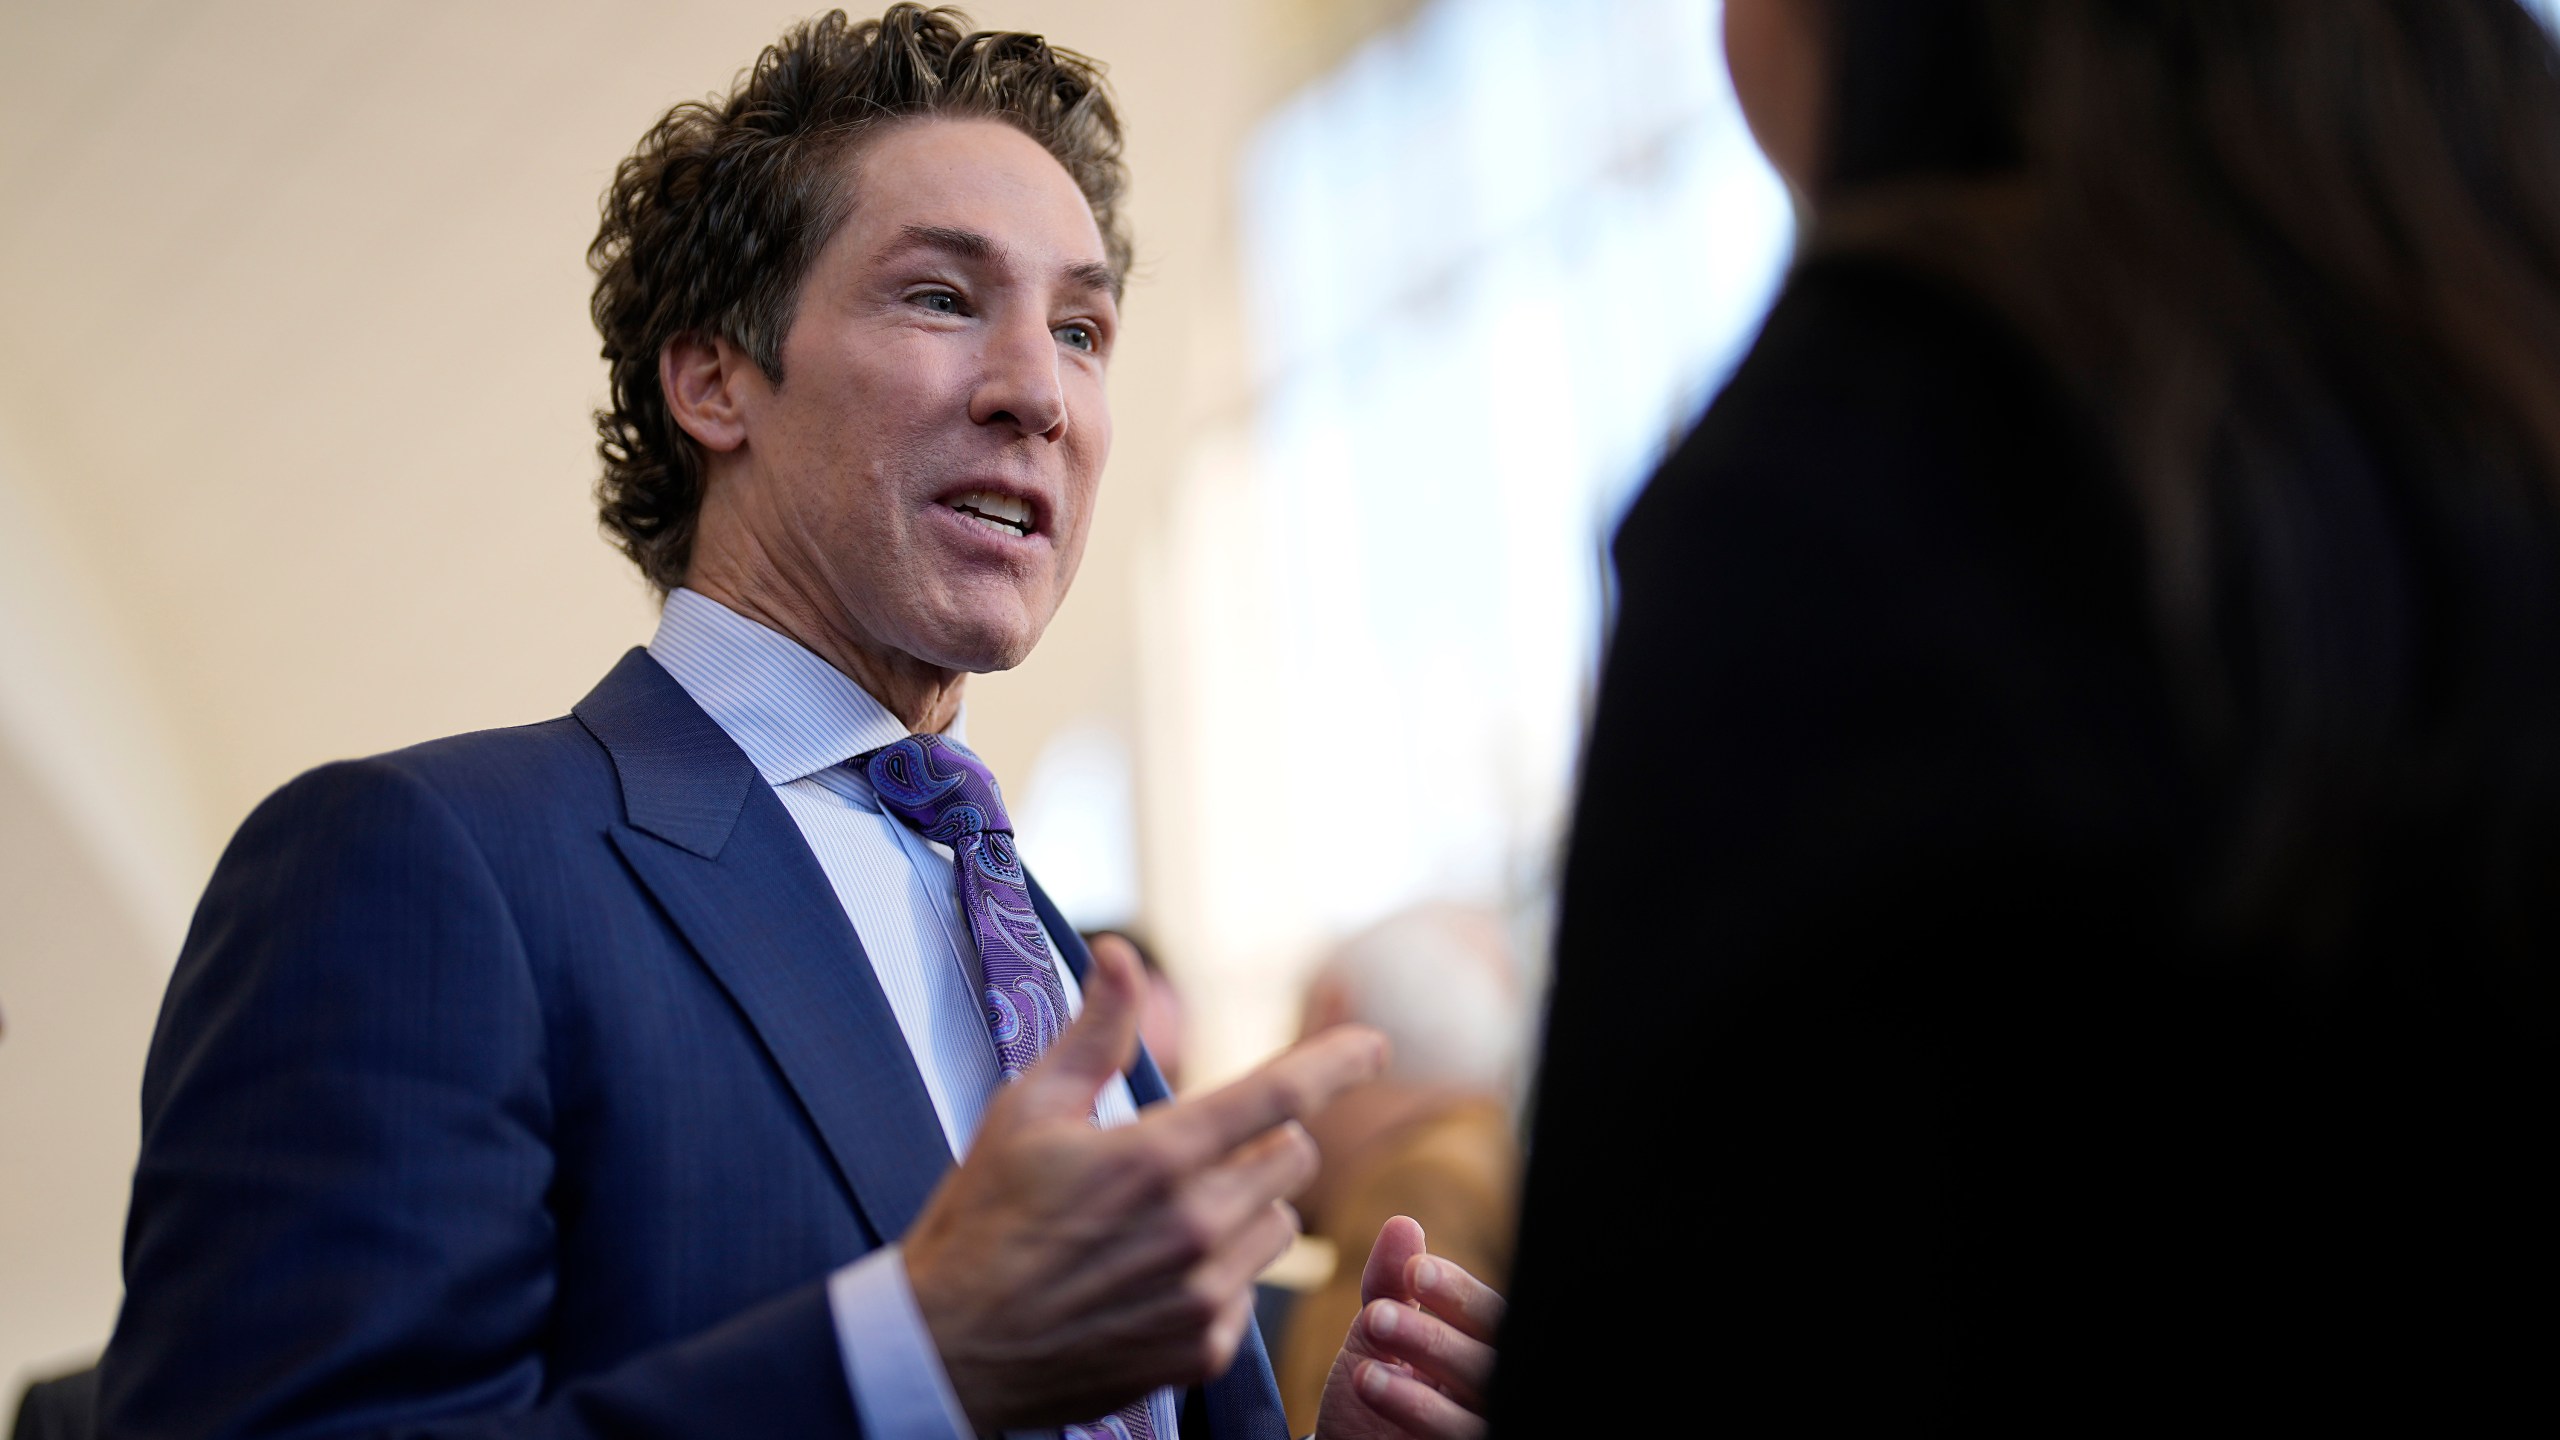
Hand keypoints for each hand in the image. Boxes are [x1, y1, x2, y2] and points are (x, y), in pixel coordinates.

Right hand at [904, 937, 1389, 1430]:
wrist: (950, 1348)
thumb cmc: (983, 1218)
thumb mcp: (1027, 1110)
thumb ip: (1094, 1030)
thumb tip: (1120, 952)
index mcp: (1156, 1155)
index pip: (1279, 1093)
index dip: (1338, 1062)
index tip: (1375, 1046)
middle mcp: (1194, 1226)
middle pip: (1291, 1158)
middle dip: (1258, 1143)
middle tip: (1192, 1155)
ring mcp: (1203, 1295)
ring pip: (1278, 1225)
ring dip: (1243, 1212)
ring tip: (1166, 1222)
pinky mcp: (1201, 1350)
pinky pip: (1248, 1292)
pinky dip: (1218, 1279)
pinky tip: (1153, 1279)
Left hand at [1315, 1217, 1504, 1439]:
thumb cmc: (1376, 1388)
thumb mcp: (1374, 1334)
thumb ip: (1389, 1284)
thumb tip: (1403, 1224)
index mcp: (1483, 1347)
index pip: (1490, 1314)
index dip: (1457, 1292)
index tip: (1413, 1270)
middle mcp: (1495, 1388)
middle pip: (1490, 1357)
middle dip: (1434, 1333)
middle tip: (1378, 1314)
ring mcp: (1482, 1425)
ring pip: (1477, 1400)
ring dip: (1422, 1370)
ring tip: (1368, 1348)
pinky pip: (1458, 1436)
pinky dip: (1416, 1410)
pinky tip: (1370, 1383)